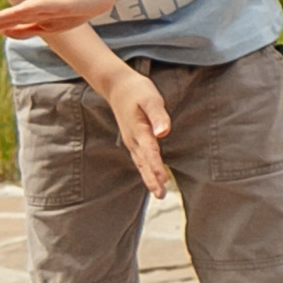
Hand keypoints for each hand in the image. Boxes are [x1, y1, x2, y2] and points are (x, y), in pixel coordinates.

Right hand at [98, 68, 173, 199]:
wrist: (119, 87)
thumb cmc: (138, 91)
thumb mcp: (151, 99)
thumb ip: (158, 116)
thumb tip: (163, 133)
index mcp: (139, 130)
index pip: (150, 152)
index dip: (156, 167)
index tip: (162, 180)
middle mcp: (133, 139)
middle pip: (144, 163)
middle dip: (152, 179)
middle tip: (160, 195)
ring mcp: (132, 140)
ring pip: (141, 163)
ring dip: (149, 176)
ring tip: (158, 192)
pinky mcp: (133, 139)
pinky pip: (140, 158)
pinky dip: (146, 169)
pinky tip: (152, 176)